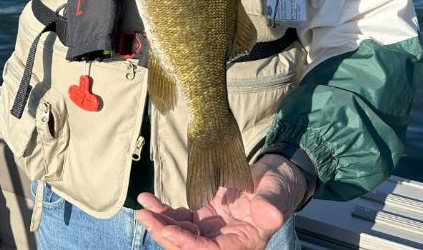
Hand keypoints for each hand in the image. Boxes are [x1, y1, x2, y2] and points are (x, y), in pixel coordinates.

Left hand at [135, 155, 306, 249]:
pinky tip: (148, 200)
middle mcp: (222, 241)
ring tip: (143, 209)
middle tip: (146, 217)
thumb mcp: (276, 195)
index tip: (168, 231)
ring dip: (160, 223)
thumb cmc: (278, 189)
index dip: (186, 244)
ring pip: (180, 233)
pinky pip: (180, 218)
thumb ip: (270, 206)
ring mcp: (211, 229)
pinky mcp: (203, 215)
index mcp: (241, 244)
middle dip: (165, 234)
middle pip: (188, 246)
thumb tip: (270, 215)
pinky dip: (163, 211)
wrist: (274, 178)